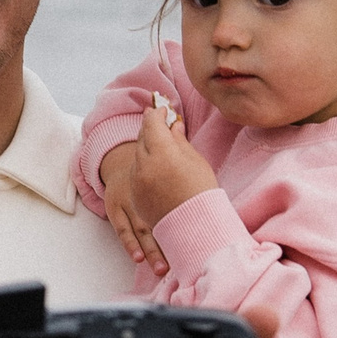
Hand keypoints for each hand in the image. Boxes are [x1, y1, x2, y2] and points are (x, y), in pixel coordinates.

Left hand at [104, 101, 219, 278]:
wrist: (195, 228)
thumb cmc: (202, 193)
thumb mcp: (195, 161)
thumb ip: (179, 141)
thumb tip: (173, 125)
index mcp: (161, 153)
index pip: (152, 123)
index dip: (157, 113)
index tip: (162, 110)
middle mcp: (144, 165)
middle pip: (142, 137)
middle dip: (150, 128)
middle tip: (159, 122)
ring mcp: (136, 182)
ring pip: (137, 156)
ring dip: (146, 148)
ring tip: (161, 147)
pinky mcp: (134, 196)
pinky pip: (136, 174)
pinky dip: (144, 166)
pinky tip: (156, 168)